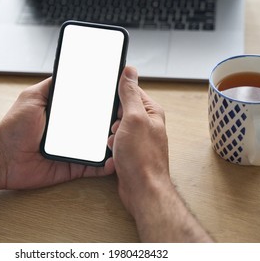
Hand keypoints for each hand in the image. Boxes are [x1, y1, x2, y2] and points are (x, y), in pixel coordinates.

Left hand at [0, 77, 114, 190]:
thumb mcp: (32, 98)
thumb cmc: (13, 128)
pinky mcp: (73, 167)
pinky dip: (104, 166)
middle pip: (97, 126)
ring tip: (121, 136)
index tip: (117, 98)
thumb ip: (50, 86)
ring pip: (99, 146)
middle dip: (111, 122)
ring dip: (111, 142)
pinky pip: (92, 167)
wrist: (3, 158)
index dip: (102, 102)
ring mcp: (74, 149)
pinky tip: (114, 160)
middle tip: (123, 118)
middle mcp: (71, 131)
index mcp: (63, 114)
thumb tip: (67, 72)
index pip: (88, 106)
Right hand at [106, 67, 170, 215]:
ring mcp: (138, 137)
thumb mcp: (134, 118)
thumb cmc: (142, 158)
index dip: (117, 95)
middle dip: (112, 118)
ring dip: (110, 132)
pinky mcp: (130, 150)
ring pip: (115, 125)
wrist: (142, 189)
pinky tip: (114, 151)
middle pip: (121, 109)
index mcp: (150, 111)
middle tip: (116, 127)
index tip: (109, 100)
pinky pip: (115, 139)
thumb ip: (130, 94)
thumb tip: (129, 71)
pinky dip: (111, 143)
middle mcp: (146, 123)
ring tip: (117, 142)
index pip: (131, 90)